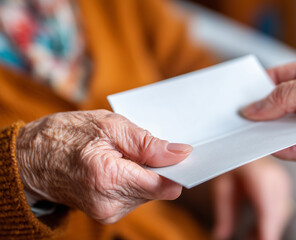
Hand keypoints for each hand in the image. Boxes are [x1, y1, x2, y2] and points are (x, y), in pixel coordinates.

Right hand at [16, 110, 191, 223]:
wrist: (32, 158)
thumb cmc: (67, 135)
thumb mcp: (109, 126)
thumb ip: (148, 143)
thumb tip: (181, 153)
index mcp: (109, 178)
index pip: (163, 186)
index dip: (178, 170)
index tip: (185, 156)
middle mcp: (109, 203)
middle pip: (158, 190)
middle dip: (159, 168)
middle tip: (143, 146)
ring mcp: (107, 212)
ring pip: (148, 193)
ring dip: (145, 173)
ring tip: (124, 155)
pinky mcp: (106, 214)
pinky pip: (135, 196)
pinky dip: (135, 180)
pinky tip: (120, 166)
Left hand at [212, 158, 292, 239]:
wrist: (240, 143)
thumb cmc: (230, 157)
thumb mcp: (221, 187)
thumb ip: (224, 213)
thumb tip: (221, 234)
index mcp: (261, 176)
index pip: (268, 212)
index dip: (267, 232)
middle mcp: (277, 178)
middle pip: (277, 215)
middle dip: (268, 232)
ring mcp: (283, 181)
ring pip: (282, 214)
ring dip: (269, 228)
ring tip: (251, 236)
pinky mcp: (284, 185)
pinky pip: (282, 209)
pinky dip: (271, 221)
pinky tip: (258, 230)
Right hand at [242, 56, 295, 176]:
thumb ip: (285, 95)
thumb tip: (256, 107)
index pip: (281, 78)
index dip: (261, 85)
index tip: (243, 93)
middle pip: (277, 104)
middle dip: (260, 109)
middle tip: (241, 113)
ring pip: (280, 127)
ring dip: (265, 129)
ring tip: (247, 129)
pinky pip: (289, 148)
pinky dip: (276, 146)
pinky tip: (264, 143)